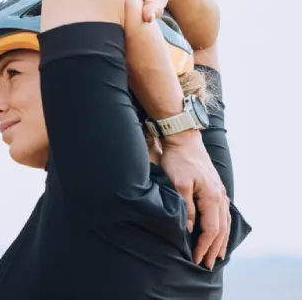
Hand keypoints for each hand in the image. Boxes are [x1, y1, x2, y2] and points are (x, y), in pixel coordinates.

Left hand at [160, 130, 230, 269]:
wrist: (184, 138)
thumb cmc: (178, 160)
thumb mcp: (178, 184)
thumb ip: (186, 207)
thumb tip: (189, 229)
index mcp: (211, 197)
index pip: (210, 229)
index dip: (203, 246)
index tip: (195, 258)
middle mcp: (219, 196)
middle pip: (220, 229)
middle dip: (213, 249)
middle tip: (206, 264)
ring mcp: (219, 192)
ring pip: (224, 222)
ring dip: (220, 240)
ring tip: (217, 255)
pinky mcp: (215, 188)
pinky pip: (223, 213)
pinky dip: (223, 227)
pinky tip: (220, 232)